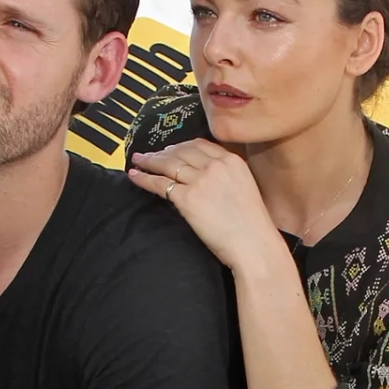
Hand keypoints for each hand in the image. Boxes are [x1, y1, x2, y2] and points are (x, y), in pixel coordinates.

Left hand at [129, 142, 285, 273]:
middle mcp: (215, 165)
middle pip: (181, 151)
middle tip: (150, 154)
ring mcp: (200, 180)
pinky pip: (160, 184)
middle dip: (163, 151)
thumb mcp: (246, 188)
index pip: (200, 144)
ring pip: (168, 164)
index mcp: (233, 161)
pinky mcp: (187, 198)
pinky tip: (134, 175)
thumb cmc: (253, 225)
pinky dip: (144, 178)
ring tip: (138, 160)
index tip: (171, 149)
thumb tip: (207, 177)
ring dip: (150, 160)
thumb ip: (228, 176)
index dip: (181, 146)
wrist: (254, 244)